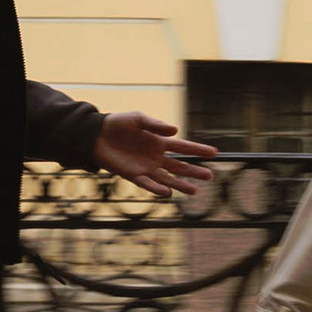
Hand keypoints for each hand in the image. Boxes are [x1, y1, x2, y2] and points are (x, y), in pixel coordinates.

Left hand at [93, 112, 219, 198]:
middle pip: (179, 166)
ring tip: (194, 191)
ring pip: (167, 178)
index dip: (198, 150)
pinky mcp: (133, 175)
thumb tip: (176, 130)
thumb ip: (156, 125)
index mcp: (159, 141)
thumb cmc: (119, 124)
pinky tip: (168, 192)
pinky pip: (148, 183)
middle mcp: (156, 156)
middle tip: (209, 176)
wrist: (96, 135)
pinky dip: (157, 188)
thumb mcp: (139, 119)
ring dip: (180, 184)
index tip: (214, 153)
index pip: (183, 147)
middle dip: (194, 171)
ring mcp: (145, 167)